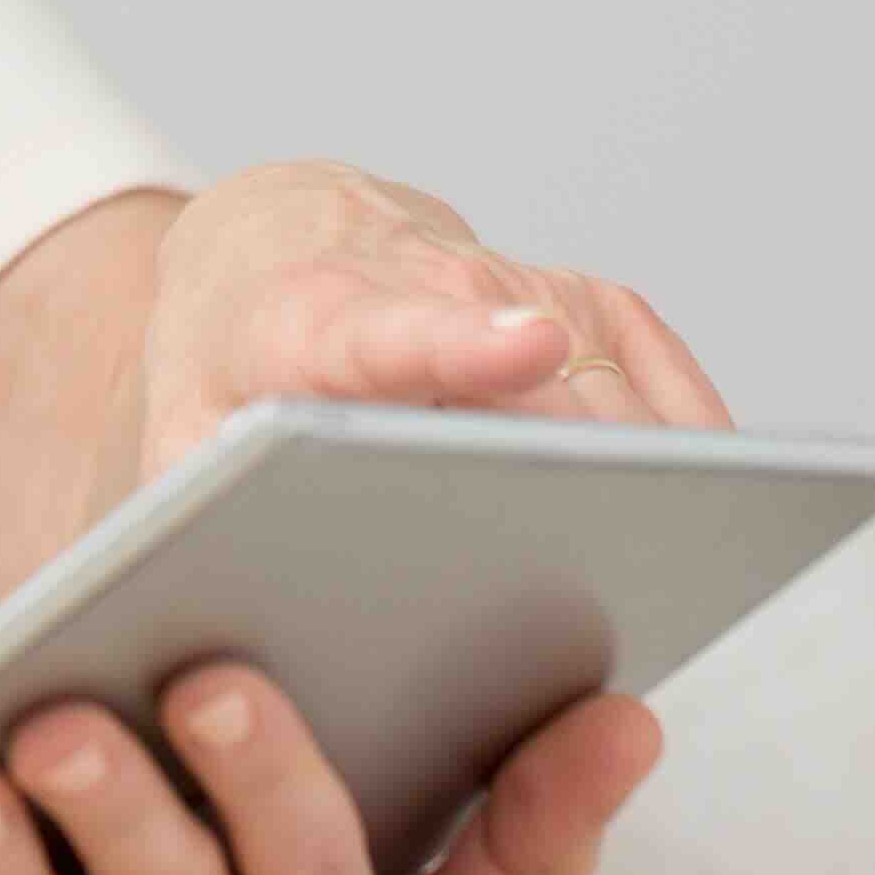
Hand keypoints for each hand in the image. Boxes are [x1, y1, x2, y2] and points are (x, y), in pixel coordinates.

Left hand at [120, 161, 731, 500]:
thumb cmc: (222, 369)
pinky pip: (646, 358)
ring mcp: (511, 281)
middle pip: (531, 374)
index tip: (528, 344)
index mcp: (312, 325)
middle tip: (632, 555)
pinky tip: (702, 496)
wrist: (264, 249)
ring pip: (604, 371)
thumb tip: (241, 626)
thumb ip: (201, 519)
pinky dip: (681, 428)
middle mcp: (422, 283)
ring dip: (650, 459)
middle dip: (589, 458)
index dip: (461, 342)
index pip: (389, 329)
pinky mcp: (574, 291)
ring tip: (679, 553)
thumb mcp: (173, 444)